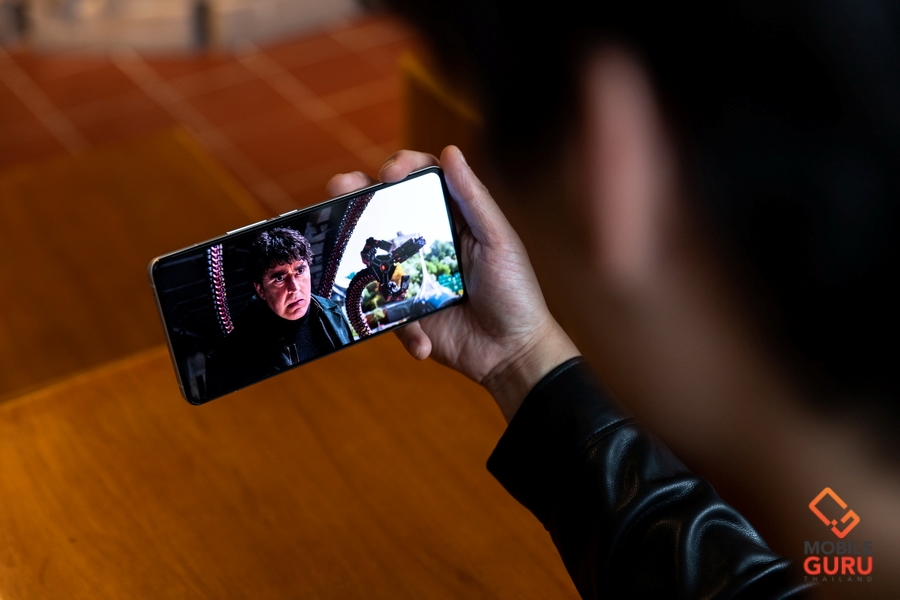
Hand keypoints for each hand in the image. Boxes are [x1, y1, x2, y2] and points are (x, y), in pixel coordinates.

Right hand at [327, 146, 579, 420]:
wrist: (512, 353)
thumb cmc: (515, 291)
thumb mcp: (499, 241)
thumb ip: (474, 199)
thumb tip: (450, 152)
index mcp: (451, 218)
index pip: (420, 180)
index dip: (402, 166)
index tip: (391, 172)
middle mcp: (425, 243)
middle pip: (383, 209)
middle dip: (356, 192)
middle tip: (341, 187)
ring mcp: (410, 277)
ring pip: (370, 255)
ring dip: (350, 249)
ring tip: (335, 243)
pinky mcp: (403, 311)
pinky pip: (385, 312)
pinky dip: (403, 328)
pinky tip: (423, 339)